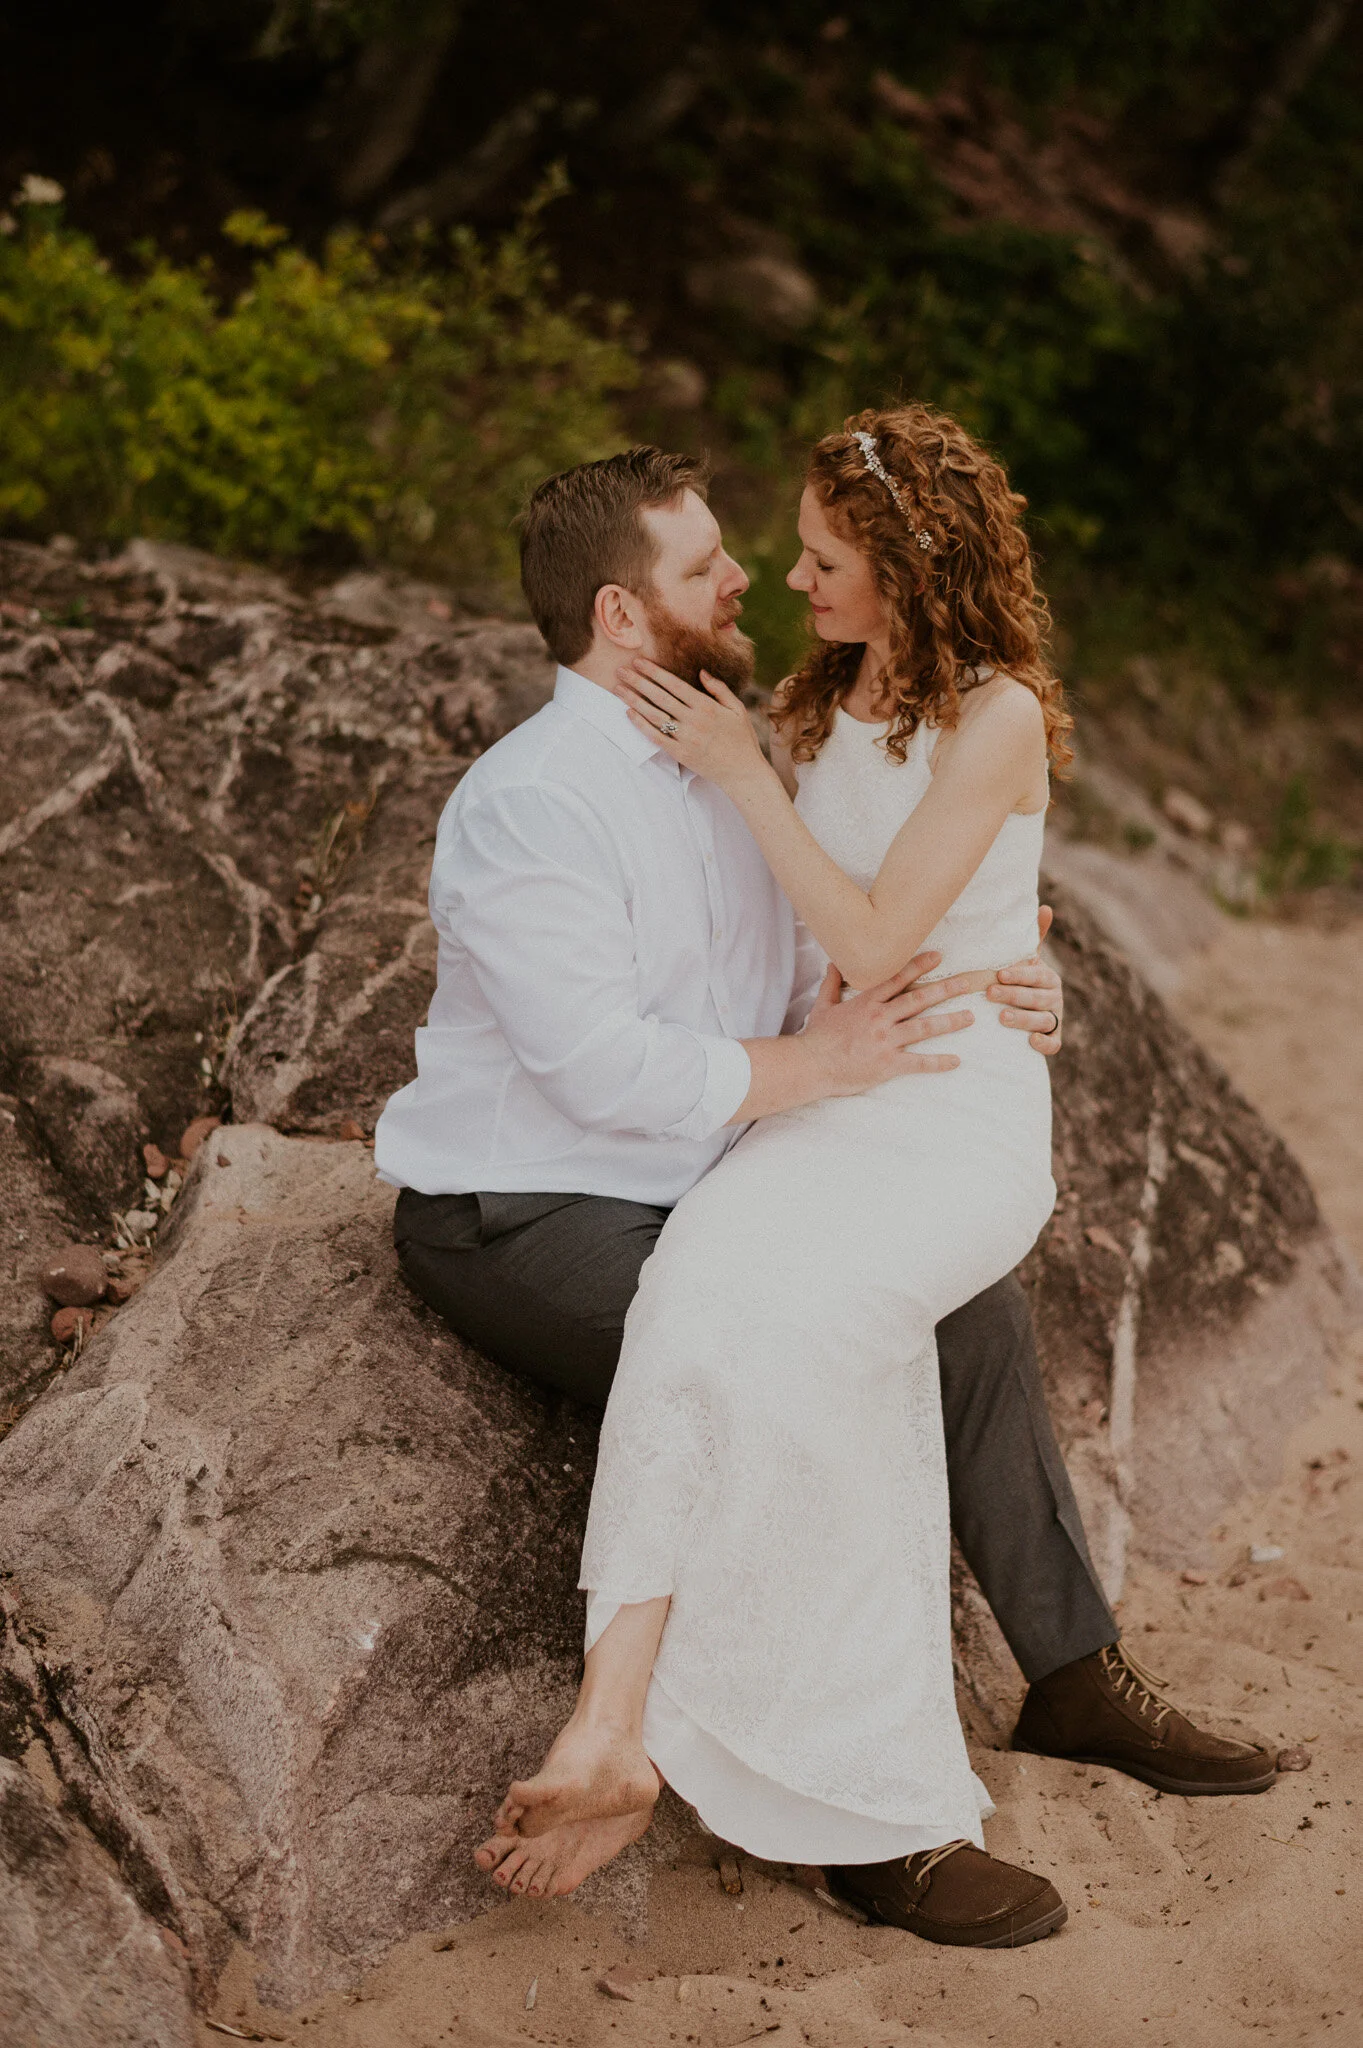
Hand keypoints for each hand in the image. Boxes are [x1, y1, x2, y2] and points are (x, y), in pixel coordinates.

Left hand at [618, 659, 767, 788]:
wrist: (743, 772)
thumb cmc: (742, 739)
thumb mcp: (737, 709)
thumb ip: (719, 689)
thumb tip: (702, 672)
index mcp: (707, 706)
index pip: (675, 684)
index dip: (655, 672)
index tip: (639, 662)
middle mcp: (694, 720)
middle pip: (660, 697)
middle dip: (638, 681)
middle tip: (620, 671)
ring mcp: (685, 738)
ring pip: (654, 715)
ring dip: (634, 700)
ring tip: (618, 689)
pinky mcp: (680, 754)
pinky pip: (656, 737)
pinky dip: (641, 725)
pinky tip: (629, 713)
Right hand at [803, 954, 990, 1094]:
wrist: (811, 1065)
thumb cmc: (817, 1037)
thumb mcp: (823, 1005)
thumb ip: (831, 984)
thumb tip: (834, 964)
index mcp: (867, 1002)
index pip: (898, 979)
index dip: (919, 966)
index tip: (938, 957)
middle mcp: (880, 1018)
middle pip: (919, 999)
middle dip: (946, 989)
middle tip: (967, 983)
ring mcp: (886, 1040)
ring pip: (924, 1027)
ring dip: (950, 1021)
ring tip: (970, 1017)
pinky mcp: (887, 1064)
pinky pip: (918, 1063)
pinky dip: (938, 1062)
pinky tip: (955, 1061)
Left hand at [987, 904, 1062, 1054]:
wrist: (1028, 1012)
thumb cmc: (1022, 982)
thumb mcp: (1028, 960)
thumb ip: (1035, 937)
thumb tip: (1046, 907)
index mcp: (1048, 978)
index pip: (1035, 975)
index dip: (1019, 974)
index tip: (999, 974)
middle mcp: (1054, 998)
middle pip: (1036, 998)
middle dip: (1013, 995)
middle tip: (990, 993)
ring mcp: (1054, 1019)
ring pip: (1043, 1020)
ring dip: (1024, 1019)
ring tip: (1002, 1018)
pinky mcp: (1053, 1039)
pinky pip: (1053, 1044)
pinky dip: (1045, 1044)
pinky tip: (1031, 1041)